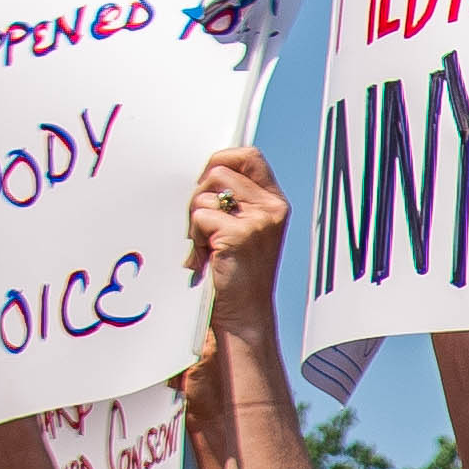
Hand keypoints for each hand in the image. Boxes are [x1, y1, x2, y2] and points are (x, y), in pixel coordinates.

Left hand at [185, 148, 288, 318]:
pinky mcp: (240, 235)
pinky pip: (201, 215)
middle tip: (202, 222)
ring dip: (195, 219)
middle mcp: (272, 208)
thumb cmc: (237, 271)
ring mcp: (259, 221)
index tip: (208, 183)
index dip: (221, 160)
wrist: (245, 312)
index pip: (248, 156)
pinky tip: (205, 255)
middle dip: (201, 192)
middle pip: (219, 170)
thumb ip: (234, 199)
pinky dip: (194, 236)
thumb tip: (206, 171)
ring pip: (206, 192)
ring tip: (205, 244)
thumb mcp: (244, 227)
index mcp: (274, 202)